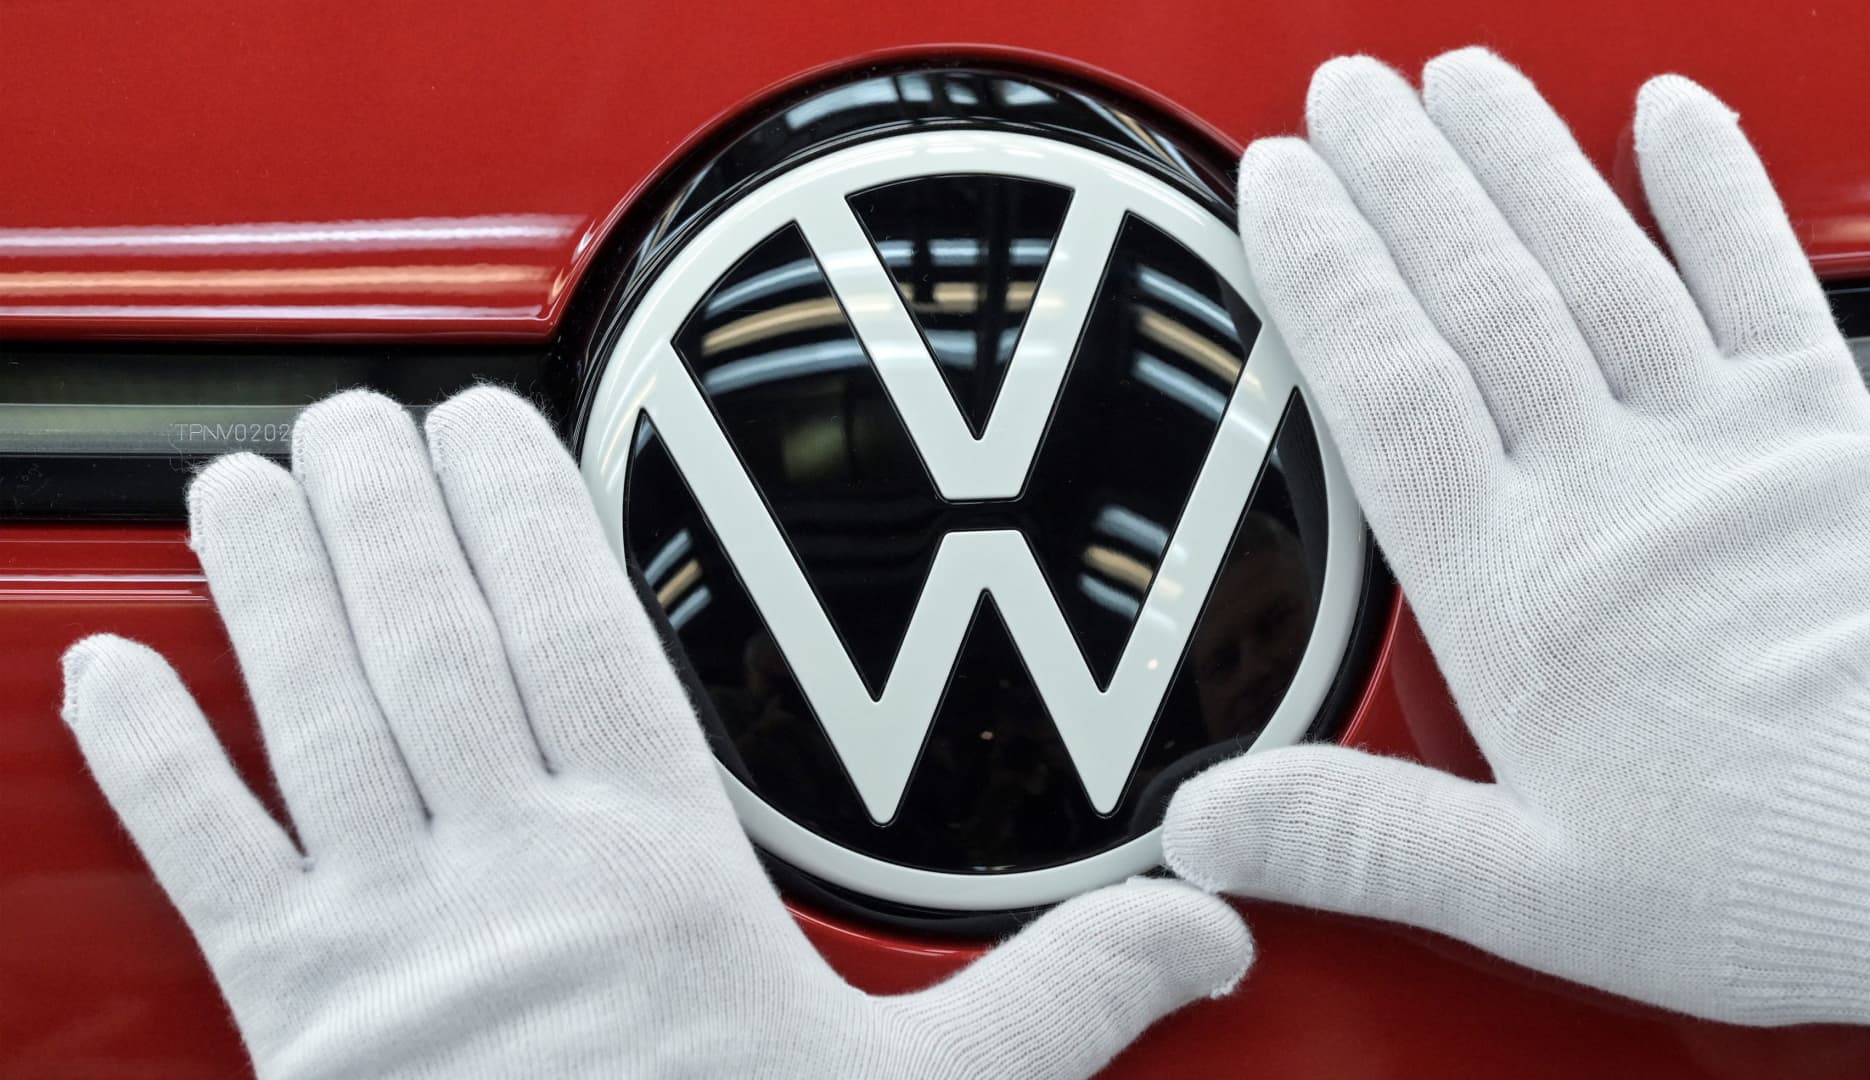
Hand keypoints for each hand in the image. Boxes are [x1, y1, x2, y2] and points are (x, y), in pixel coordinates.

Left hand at [60, 387, 1250, 1077]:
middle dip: (389, 509)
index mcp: (655, 876)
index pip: (580, 638)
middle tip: (356, 411)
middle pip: (431, 645)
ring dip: (274, 585)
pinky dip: (148, 764)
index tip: (494, 421)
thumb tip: (1202, 933)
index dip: (527, 511)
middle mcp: (506, 884)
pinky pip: (204, 865)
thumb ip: (1055, 1000)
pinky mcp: (291, 1022)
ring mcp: (384, 949)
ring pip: (315, 715)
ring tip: (247, 480)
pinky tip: (110, 678)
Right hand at [1163, 48, 1869, 1026]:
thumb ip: (1360, 840)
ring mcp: (1727, 451)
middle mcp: (1612, 493)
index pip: (1394, 387)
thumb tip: (1200, 826)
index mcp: (1519, 591)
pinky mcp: (1832, 441)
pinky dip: (1718, 191)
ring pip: (1599, 266)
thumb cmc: (1775, 876)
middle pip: (1485, 296)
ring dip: (1523, 160)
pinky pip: (1765, 286)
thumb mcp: (1535, 894)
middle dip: (1406, 180)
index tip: (1279, 186)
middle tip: (1343, 91)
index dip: (1326, 272)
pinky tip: (1672, 114)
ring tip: (1458, 78)